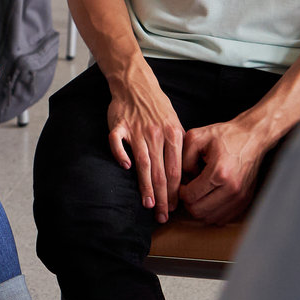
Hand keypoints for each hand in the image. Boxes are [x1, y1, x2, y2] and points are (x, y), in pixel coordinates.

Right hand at [105, 70, 183, 223]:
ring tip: (147, 204)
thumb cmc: (157, 107)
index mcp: (172, 135)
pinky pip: (117, 142)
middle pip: (160, 171)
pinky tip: (124, 168)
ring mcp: (136, 130)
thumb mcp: (175, 123)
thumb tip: (182, 176)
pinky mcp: (118, 125)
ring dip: (145, 185)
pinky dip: (120, 154)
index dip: (175, 192)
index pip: (175, 170)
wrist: (136, 84)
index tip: (174, 208)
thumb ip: (178, 148)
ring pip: (142, 162)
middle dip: (162, 197)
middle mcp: (156, 134)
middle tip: (161, 215)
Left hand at [179, 119, 266, 224]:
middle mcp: (232, 189)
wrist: (252, 137)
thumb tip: (182, 180)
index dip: (180, 191)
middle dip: (188, 202)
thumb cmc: (225, 136)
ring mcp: (240, 197)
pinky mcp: (245, 201)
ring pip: (210, 218)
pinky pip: (223, 218)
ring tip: (200, 192)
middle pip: (198, 211)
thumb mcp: (196, 138)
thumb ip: (183, 159)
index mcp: (218, 173)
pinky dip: (212, 212)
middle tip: (188, 189)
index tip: (182, 183)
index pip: (190, 197)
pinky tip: (210, 197)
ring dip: (200, 208)